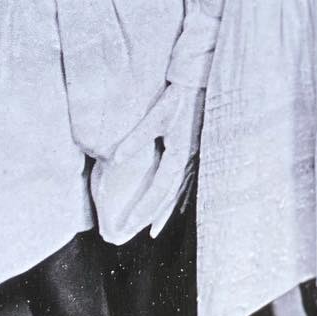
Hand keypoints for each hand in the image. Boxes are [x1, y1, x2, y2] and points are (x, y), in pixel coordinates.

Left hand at [103, 83, 203, 239]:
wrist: (200, 80)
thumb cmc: (178, 95)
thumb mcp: (156, 115)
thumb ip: (137, 138)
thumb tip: (115, 159)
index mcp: (180, 153)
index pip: (159, 189)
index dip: (144, 208)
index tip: (128, 224)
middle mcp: (189, 159)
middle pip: (170, 195)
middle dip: (153, 215)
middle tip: (138, 234)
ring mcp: (194, 156)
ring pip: (179, 191)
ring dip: (166, 210)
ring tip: (154, 229)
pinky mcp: (194, 151)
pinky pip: (185, 181)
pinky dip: (177, 197)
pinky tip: (174, 206)